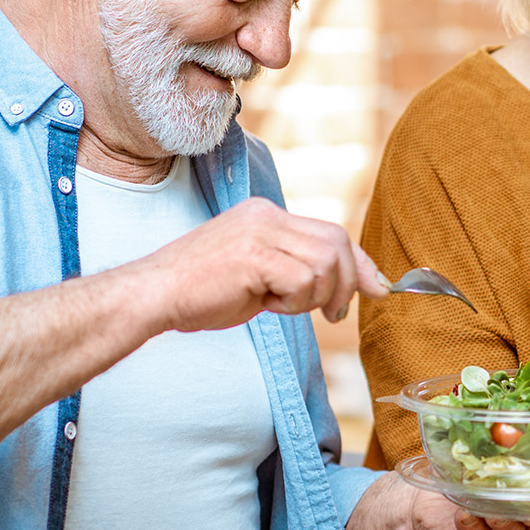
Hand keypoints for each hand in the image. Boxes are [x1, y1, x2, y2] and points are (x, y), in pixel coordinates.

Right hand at [129, 197, 388, 330]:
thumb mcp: (260, 277)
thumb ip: (299, 273)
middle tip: (332, 315)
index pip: (331, 232)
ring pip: (324, 263)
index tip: (377, 288)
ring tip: (280, 305)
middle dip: (347, 284)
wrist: (152, 296)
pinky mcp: (254, 254)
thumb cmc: (200, 294)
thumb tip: (351, 288)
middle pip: (337, 242)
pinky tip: (264, 305)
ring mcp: (259, 231)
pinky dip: (293, 302)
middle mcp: (266, 214)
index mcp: (266, 215)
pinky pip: (302, 280)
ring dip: (314, 296)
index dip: (359, 264)